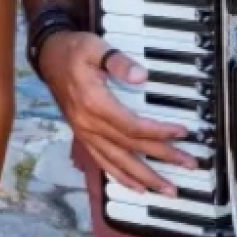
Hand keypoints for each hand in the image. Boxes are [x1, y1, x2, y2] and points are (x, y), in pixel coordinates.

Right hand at [37, 30, 194, 194]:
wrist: (49, 57)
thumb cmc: (73, 51)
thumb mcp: (95, 47)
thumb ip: (118, 61)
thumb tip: (140, 76)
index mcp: (94, 103)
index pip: (132, 126)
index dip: (159, 132)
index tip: (181, 133)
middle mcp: (89, 124)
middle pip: (130, 147)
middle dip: (161, 157)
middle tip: (188, 164)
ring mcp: (85, 133)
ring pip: (118, 162)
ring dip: (144, 177)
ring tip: (166, 189)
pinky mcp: (83, 136)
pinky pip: (103, 162)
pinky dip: (121, 176)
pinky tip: (136, 186)